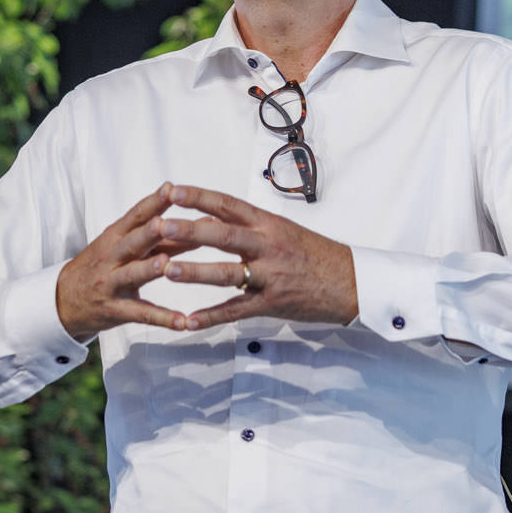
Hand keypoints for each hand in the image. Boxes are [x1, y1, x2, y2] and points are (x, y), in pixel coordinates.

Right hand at [55, 185, 196, 340]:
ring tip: (167, 266)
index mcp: (115, 236)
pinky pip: (142, 314)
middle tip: (166, 222)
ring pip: (132, 274)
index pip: (135, 215)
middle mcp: (112, 256)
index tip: (171, 188)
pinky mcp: (116, 309)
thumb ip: (158, 237)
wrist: (64, 299)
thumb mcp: (121, 246)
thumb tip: (196, 221)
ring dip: (149, 269)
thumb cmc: (101, 266)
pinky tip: (183, 322)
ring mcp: (112, 283)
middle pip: (132, 242)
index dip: (153, 202)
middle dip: (149, 232)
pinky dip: (163, 318)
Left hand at [157, 184, 357, 329]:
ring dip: (195, 272)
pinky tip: (189, 321)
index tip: (172, 191)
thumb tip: (213, 216)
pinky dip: (212, 317)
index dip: (199, 197)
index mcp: (269, 224)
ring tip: (166, 271)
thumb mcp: (284, 231)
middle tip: (160, 227)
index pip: (229, 205)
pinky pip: (237, 310)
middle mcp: (268, 246)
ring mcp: (271, 275)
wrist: (351, 282)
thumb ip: (250, 226)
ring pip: (228, 272)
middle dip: (190, 231)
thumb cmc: (315, 254)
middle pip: (224, 235)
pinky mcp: (273, 303)